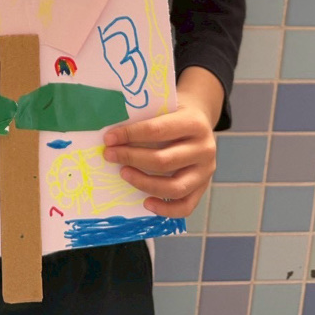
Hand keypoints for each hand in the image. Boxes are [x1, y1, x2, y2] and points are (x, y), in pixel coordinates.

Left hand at [102, 92, 216, 217]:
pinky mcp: (203, 187)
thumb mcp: (165, 106)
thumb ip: (144, 117)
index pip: (157, 130)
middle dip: (131, 158)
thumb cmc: (175, 113)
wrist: (200, 121)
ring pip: (174, 187)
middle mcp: (204, 148)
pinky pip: (186, 206)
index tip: (109, 139)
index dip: (130, 135)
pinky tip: (146, 203)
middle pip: (164, 161)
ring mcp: (206, 171)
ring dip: (144, 183)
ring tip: (124, 173)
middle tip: (109, 155)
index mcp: (194, 122)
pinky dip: (165, 209)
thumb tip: (112, 136)